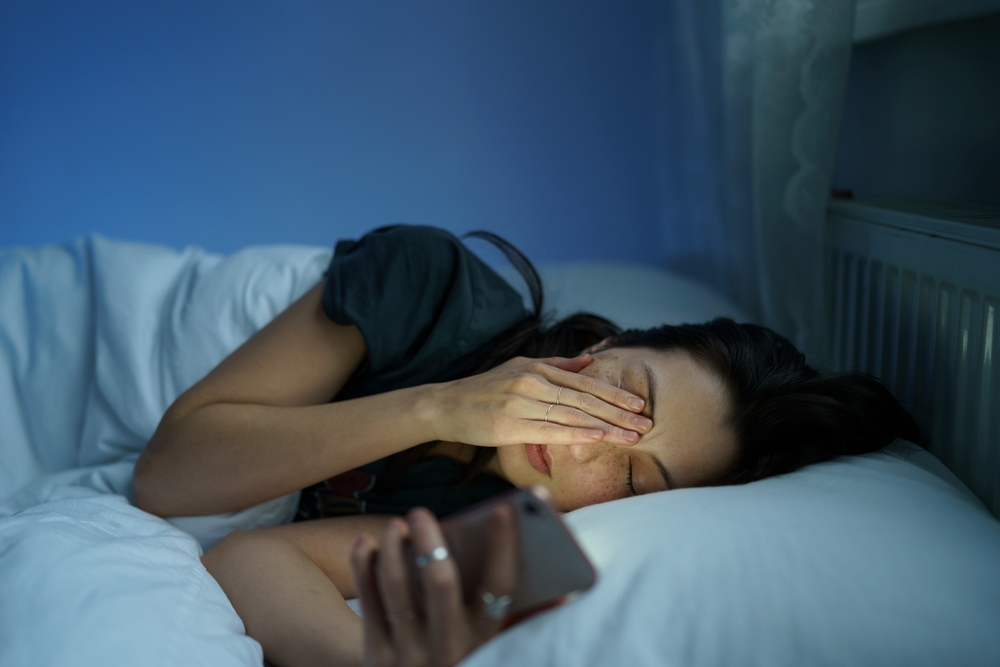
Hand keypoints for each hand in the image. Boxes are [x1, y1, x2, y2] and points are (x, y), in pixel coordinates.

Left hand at [351, 507, 517, 666]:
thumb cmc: (455, 656)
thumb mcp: (481, 644)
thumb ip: (493, 607)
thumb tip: (497, 555)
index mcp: (484, 639)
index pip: (500, 586)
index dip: (504, 547)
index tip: (501, 510)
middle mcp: (450, 647)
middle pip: (441, 581)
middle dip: (430, 540)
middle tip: (420, 513)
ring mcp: (410, 654)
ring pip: (396, 585)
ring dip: (393, 547)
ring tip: (395, 526)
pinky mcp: (377, 657)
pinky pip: (367, 600)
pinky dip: (363, 565)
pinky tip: (365, 543)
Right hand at [429, 354, 651, 447]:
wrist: (446, 405)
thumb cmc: (485, 389)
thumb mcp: (519, 367)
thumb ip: (554, 365)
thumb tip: (587, 361)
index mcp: (537, 369)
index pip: (584, 382)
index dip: (614, 394)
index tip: (639, 404)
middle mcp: (532, 383)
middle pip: (584, 400)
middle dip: (619, 413)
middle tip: (646, 423)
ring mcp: (521, 404)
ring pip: (572, 415)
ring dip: (606, 427)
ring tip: (631, 436)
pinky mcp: (509, 426)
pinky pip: (549, 430)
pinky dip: (576, 433)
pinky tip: (598, 437)